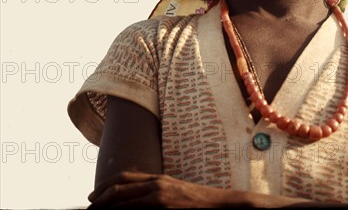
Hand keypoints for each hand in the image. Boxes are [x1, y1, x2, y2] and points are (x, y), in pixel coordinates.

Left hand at [87, 171, 245, 207]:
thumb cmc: (195, 202)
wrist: (218, 204)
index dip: (104, 187)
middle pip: (118, 189)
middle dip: (98, 201)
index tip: (91, 197)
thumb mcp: (173, 192)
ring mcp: (159, 197)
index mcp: (157, 179)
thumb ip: (154, 194)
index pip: (123, 179)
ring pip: (122, 203)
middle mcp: (155, 185)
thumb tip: (136, 200)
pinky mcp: (163, 208)